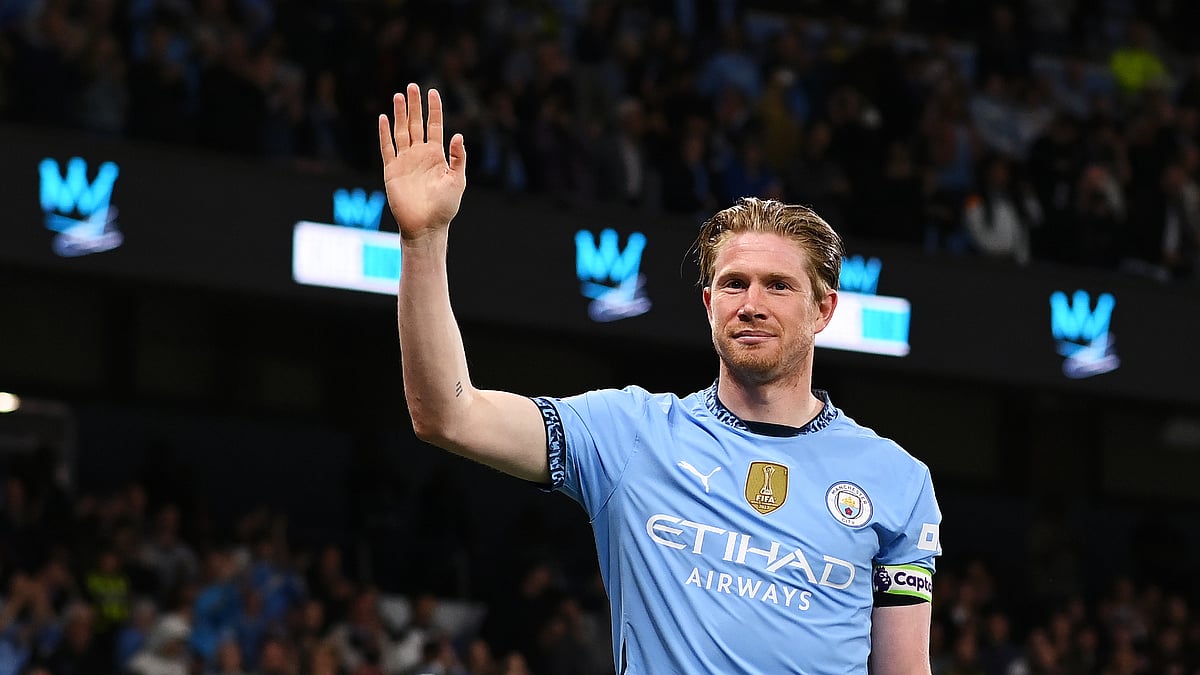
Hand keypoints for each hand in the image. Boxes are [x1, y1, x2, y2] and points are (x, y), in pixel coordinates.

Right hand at [378, 83, 466, 239]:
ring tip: (399, 95)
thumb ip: (458, 158)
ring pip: (401, 131)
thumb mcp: (457, 180)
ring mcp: (405, 161)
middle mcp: (420, 155)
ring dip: (400, 114)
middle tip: (413, 86)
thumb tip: (458, 135)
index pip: (434, 126)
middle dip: (415, 105)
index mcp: (437, 156)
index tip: (433, 92)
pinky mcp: (392, 170)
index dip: (434, 109)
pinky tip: (383, 118)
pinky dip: (384, 133)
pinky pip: (387, 148)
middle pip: (416, 124)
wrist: (426, 226)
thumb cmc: (445, 207)